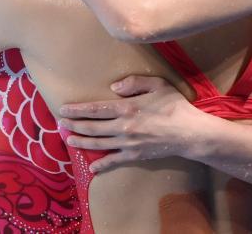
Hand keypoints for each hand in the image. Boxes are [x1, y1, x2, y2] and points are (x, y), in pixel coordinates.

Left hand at [57, 75, 206, 173]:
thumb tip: (113, 86)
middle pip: (92, 127)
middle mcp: (123, 127)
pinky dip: (102, 165)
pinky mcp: (136, 156)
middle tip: (60, 124)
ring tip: (68, 140)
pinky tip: (92, 168)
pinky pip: (115, 161)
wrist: (191, 134)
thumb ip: (134, 83)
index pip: (95, 109)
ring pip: (99, 144)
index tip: (63, 110)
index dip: (77, 110)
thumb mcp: (157, 85)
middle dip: (74, 126)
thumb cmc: (175, 106)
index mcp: (126, 108)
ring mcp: (128, 143)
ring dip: (81, 142)